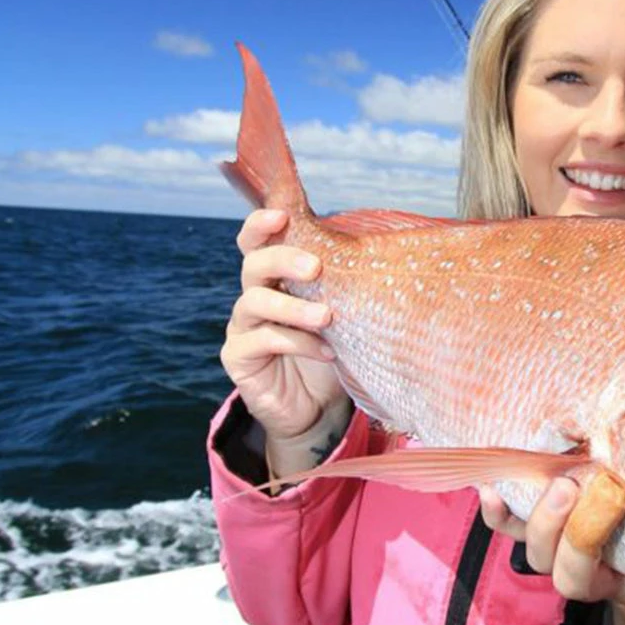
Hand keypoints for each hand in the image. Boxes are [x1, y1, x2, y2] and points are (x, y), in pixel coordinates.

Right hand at [220, 209, 352, 474]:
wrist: (317, 410)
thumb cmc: (332, 353)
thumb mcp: (342, 316)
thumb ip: (344, 286)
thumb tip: (386, 249)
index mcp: (276, 279)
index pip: (258, 241)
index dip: (262, 224)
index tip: (282, 214)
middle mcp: (254, 296)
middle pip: (254, 263)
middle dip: (284, 259)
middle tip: (316, 268)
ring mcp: (242, 326)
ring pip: (254, 301)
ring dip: (293, 306)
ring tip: (326, 317)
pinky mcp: (238, 356)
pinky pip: (262, 340)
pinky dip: (297, 343)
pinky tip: (327, 352)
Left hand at [480, 477, 624, 624]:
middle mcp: (609, 585)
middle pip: (580, 582)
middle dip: (586, 537)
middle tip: (608, 490)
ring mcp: (570, 563)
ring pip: (543, 561)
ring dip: (547, 523)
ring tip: (563, 485)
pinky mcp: (542, 538)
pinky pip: (512, 534)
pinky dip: (500, 514)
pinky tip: (492, 489)